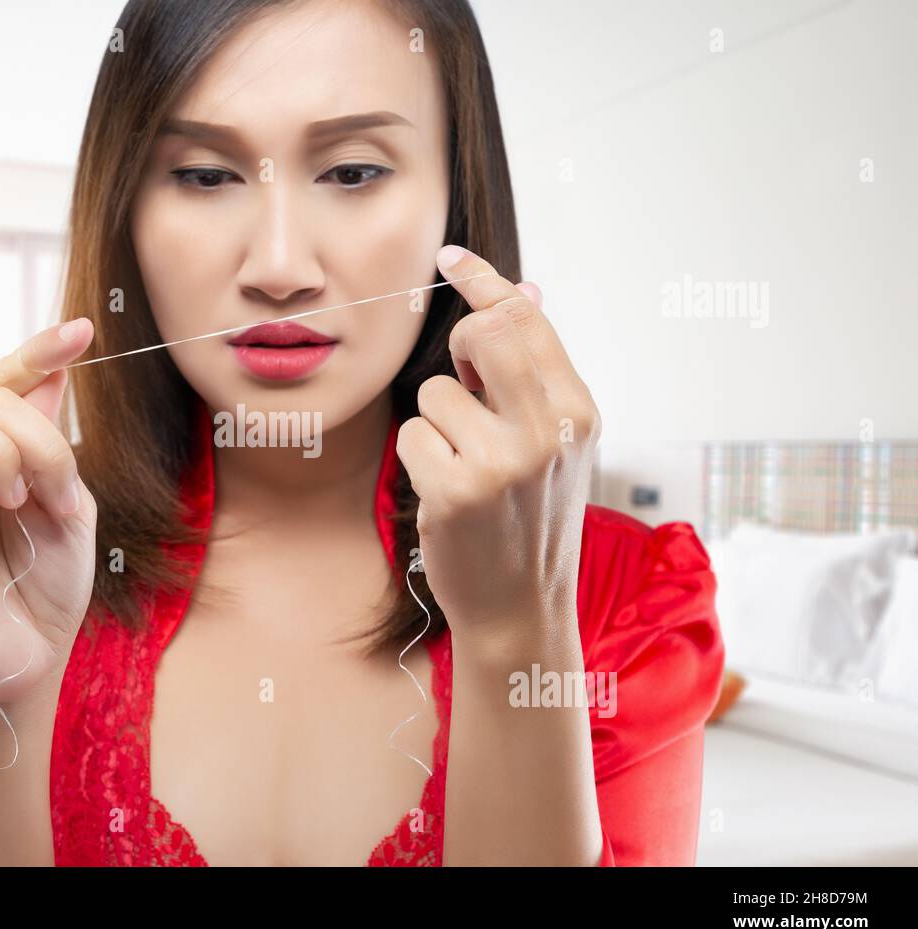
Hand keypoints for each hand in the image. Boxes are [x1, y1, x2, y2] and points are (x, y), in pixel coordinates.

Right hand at [0, 318, 98, 707]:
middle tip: (46, 494)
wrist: (31, 659)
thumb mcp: (72, 507)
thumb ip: (55, 446)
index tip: (83, 332)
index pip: (4, 385)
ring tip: (13, 509)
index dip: (38, 353)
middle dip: (27, 436)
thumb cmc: (48, 588)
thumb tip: (53, 373)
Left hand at [396, 245, 599, 648]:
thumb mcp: (557, 442)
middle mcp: (548, 432)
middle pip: (487, 332)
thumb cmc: (532, 518)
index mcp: (579, 412)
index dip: (484, 281)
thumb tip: (523, 289)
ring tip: (465, 466)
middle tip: (465, 375)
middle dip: (463, 342)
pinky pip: (413, 435)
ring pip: (437, 391)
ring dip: (438, 423)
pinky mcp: (455, 492)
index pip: (528, 320)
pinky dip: (419, 459)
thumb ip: (536, 370)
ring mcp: (502, 464)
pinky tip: (446, 494)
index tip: (452, 257)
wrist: (521, 607)